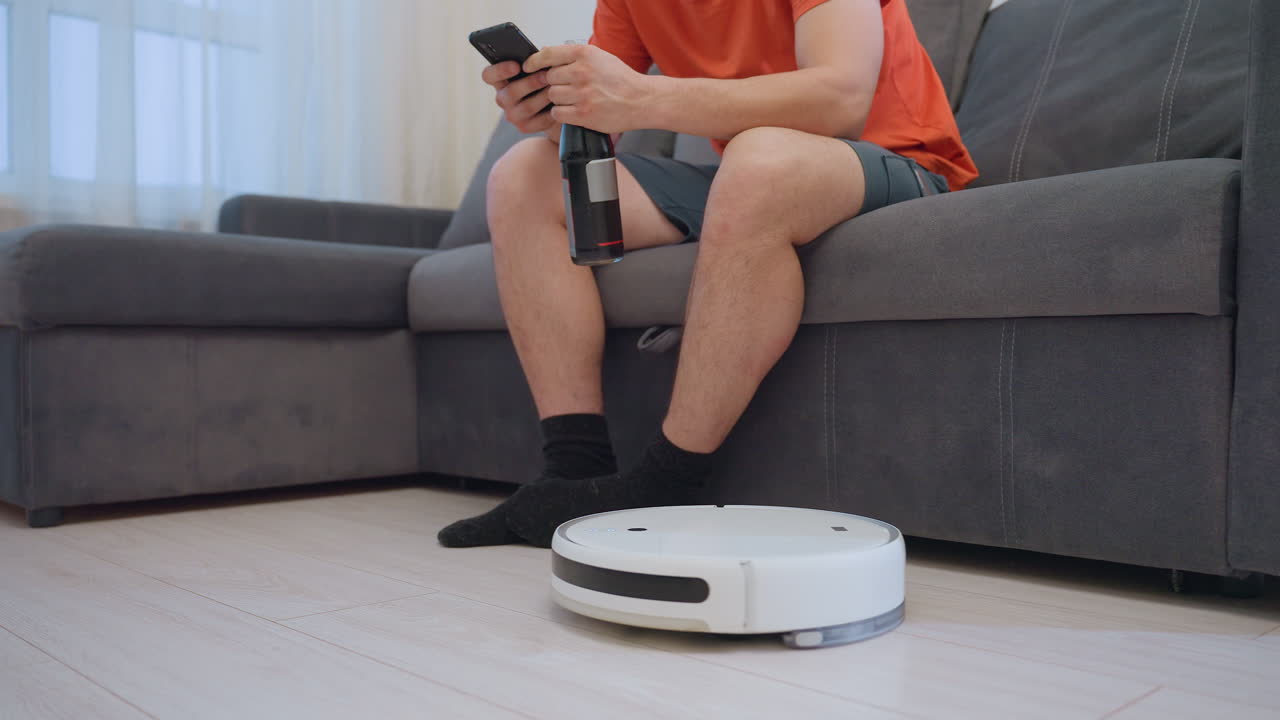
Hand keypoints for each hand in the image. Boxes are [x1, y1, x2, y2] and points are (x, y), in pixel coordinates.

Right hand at [482, 61, 555, 134]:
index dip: (499, 70)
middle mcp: (502, 98)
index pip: (488, 75)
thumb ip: (537, 59)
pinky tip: (561, 103)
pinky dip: (551, 111)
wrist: (558, 105)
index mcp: (501, 80)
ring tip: (557, 87)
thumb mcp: (539, 67)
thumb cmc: (545, 80)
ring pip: (527, 106)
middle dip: (530, 83)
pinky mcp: (525, 127)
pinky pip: (538, 120)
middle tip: (546, 75)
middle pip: (510, 92)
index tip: (516, 66)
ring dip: (543, 96)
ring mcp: (513, 115)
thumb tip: (543, 51)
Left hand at [525, 44, 651, 133]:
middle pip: (549, 78)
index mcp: (585, 54)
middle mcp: (581, 72)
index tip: (528, 67)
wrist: (641, 100)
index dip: (534, 61)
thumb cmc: (621, 80)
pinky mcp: (583, 114)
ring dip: (559, 100)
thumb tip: (546, 56)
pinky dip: (561, 114)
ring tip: (574, 100)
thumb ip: (575, 56)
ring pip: (552, 96)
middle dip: (555, 84)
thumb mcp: (600, 58)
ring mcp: (582, 94)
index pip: (548, 54)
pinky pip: (557, 113)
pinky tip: (573, 111)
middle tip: (568, 88)